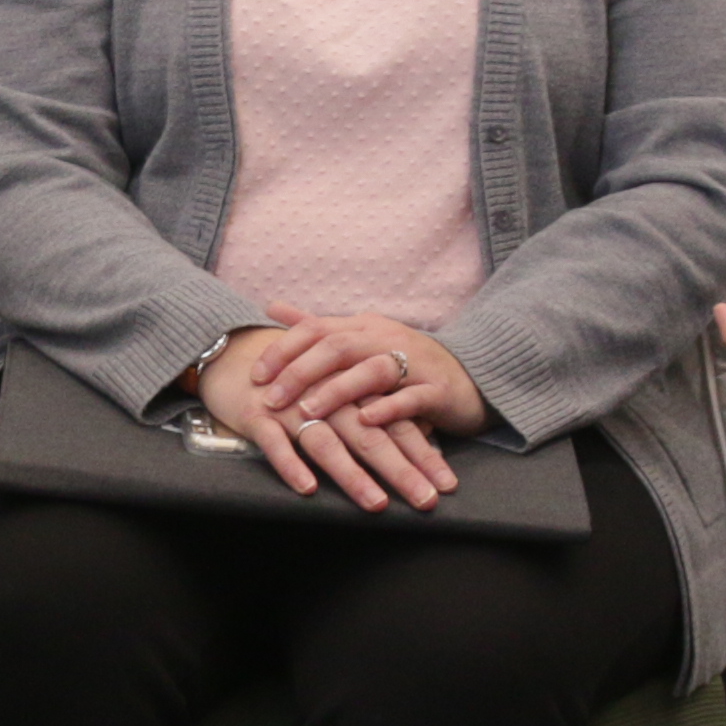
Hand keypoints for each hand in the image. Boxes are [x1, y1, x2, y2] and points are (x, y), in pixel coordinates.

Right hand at [191, 321, 455, 511]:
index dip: (422, 454)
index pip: (394, 425)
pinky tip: (308, 488)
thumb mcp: (334, 392)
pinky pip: (275, 443)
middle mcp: (326, 398)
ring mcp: (291, 407)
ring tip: (376, 503)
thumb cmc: (291, 380)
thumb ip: (370, 414)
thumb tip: (420, 437)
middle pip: (370, 435)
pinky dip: (291, 464)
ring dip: (352, 474)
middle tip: (427, 501)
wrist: (231, 354)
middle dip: (401, 469)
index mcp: (350, 392)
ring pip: (326, 442)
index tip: (447, 485)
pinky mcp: (257, 416)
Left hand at [243, 311, 487, 443]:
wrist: (470, 378)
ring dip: (337, 390)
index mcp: (364, 327)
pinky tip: (366, 420)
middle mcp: (387, 339)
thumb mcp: (360, 340)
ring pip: (372, 370)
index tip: (255, 375)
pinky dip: (388, 408)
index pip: (316, 328)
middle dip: (300, 372)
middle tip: (272, 399)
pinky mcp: (438, 390)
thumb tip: (272, 306)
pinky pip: (412, 397)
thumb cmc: (407, 363)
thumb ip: (316, 326)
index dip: (283, 350)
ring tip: (309, 411)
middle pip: (338, 346)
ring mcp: (415, 363)